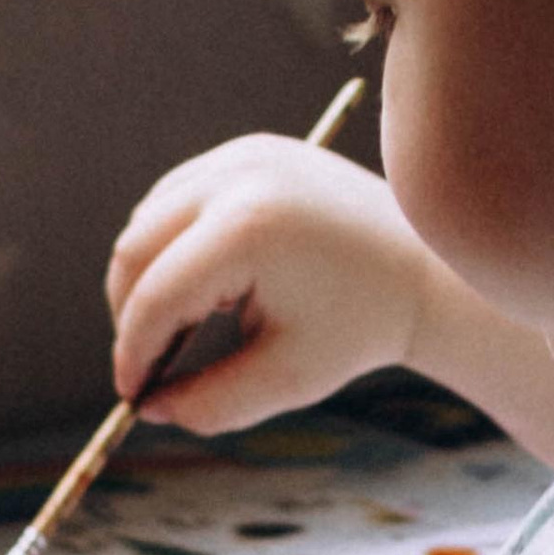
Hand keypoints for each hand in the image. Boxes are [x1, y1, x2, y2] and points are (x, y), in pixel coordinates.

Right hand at [106, 128, 435, 432]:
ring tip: (181, 331)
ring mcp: (243, 152)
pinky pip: (179, 196)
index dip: (133, 352)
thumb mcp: (285, 379)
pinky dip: (171, 242)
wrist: (422, 266)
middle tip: (147, 369)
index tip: (133, 396)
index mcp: (248, 227)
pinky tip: (202, 287)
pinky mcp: (251, 148)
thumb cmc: (361, 325)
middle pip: (136, 247)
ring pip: (149, 218)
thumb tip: (149, 406)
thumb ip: (209, 403)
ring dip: (147, 276)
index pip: (155, 295)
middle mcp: (237, 174)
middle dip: (131, 312)